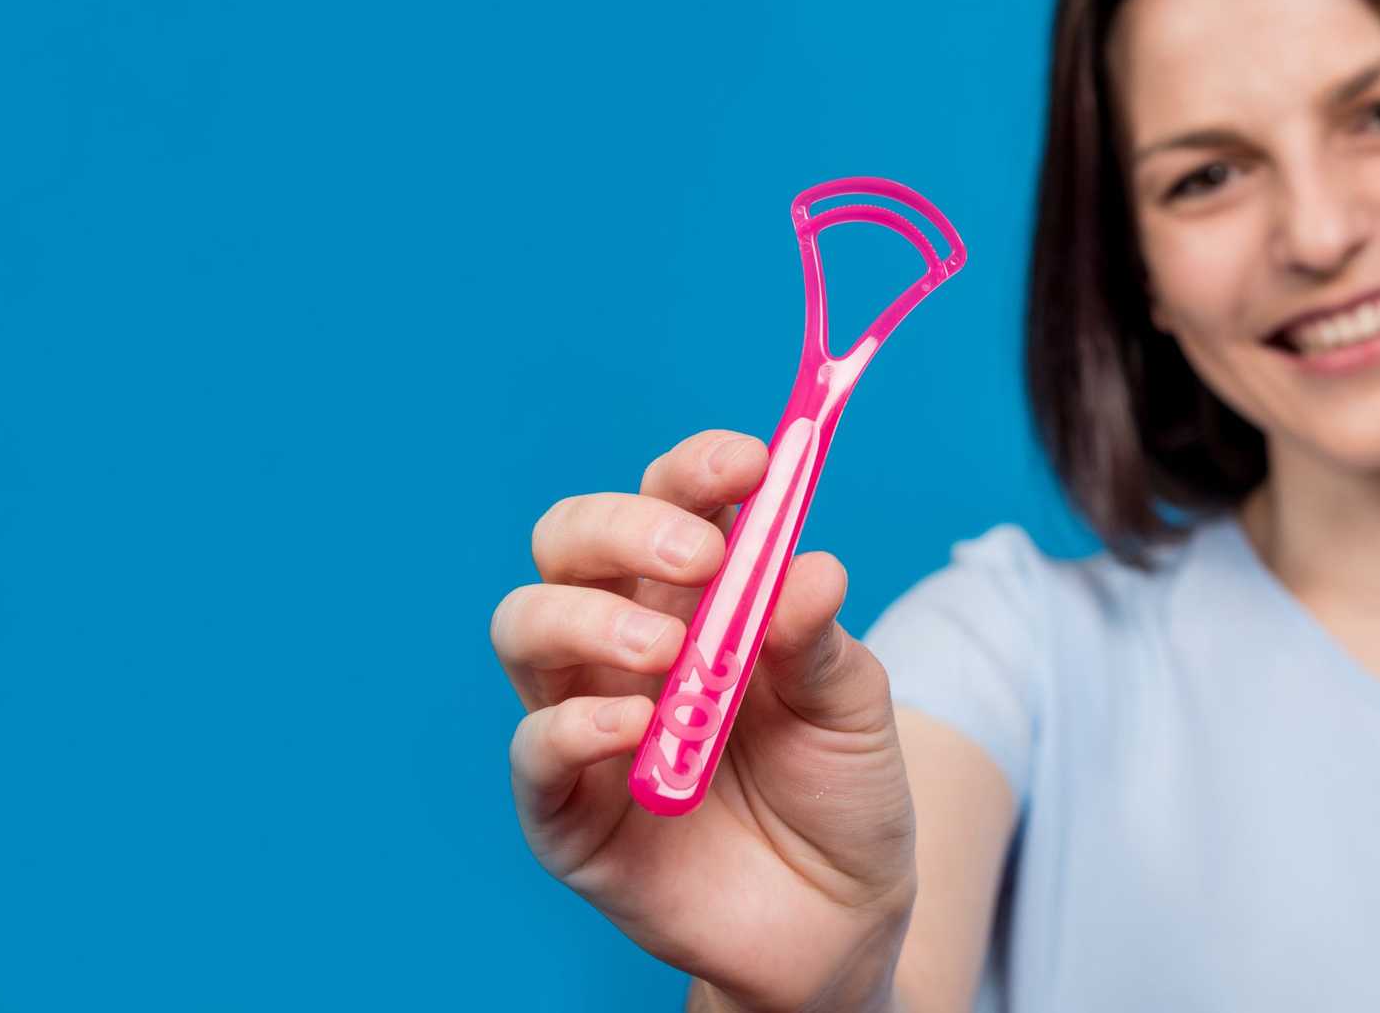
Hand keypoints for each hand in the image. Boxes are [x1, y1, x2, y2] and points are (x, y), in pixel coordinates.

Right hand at [491, 429, 916, 1010]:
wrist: (838, 917)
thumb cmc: (839, 789)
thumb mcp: (853, 706)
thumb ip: (820, 640)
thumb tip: (807, 566)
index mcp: (696, 594)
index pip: (670, 500)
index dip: (697, 469)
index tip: (753, 463)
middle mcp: (625, 639)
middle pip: (571, 542)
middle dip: (625, 526)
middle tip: (701, 555)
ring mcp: (585, 716)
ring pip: (526, 625)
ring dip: (590, 618)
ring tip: (668, 652)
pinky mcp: (566, 809)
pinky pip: (534, 750)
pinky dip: (576, 725)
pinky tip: (638, 725)